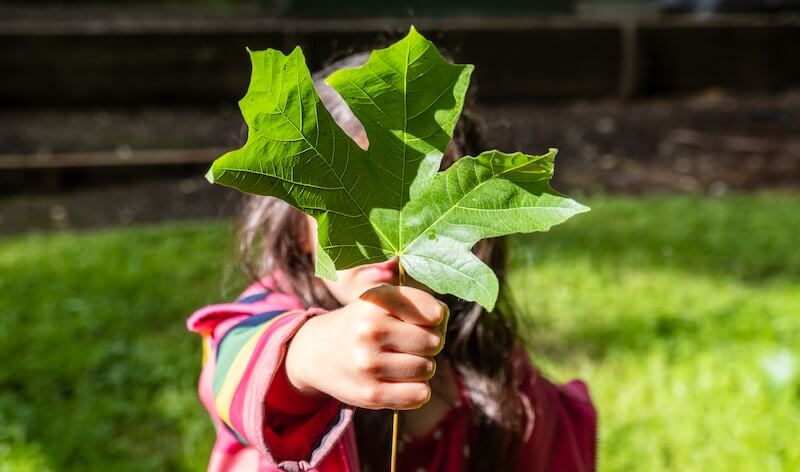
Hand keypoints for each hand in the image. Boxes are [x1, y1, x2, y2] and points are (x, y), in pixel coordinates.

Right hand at [285, 284, 447, 409]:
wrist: (318, 351)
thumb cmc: (363, 323)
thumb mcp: (382, 300)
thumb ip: (418, 304)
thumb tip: (442, 319)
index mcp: (377, 301)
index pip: (434, 312)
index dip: (435, 318)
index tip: (423, 320)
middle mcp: (370, 330)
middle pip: (434, 342)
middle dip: (429, 343)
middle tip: (410, 343)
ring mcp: (369, 363)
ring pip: (428, 368)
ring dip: (422, 367)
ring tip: (401, 360)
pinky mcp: (370, 393)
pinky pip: (419, 394)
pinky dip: (418, 390)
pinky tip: (402, 381)